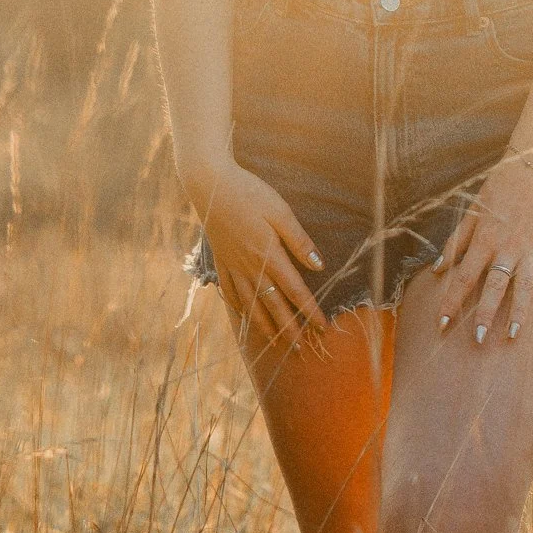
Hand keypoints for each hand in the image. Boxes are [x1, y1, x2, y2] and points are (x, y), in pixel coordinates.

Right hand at [188, 159, 326, 350]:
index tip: (322, 327)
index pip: (295, 291)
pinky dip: (237, 306)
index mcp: (269, 255)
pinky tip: (242, 315)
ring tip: (274, 342)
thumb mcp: (281, 212)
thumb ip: (299, 241)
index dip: (310, 311)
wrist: (209, 184)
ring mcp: (232, 265)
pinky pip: (229, 291)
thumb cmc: (249, 193)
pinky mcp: (220, 259)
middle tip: (301, 348)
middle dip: (289, 329)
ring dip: (264, 325)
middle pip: (273, 305)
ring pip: (250, 303)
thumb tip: (319, 266)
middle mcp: (250, 267)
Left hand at [434, 153, 532, 346]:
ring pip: (523, 288)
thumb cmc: (498, 191)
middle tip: (477, 340)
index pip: (463, 277)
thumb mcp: (471, 212)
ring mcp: (530, 251)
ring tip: (512, 337)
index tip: (441, 324)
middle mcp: (506, 249)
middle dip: (485, 314)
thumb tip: (438, 270)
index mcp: (483, 240)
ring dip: (518, 314)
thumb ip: (455, 242)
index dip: (451, 302)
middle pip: (493, 287)